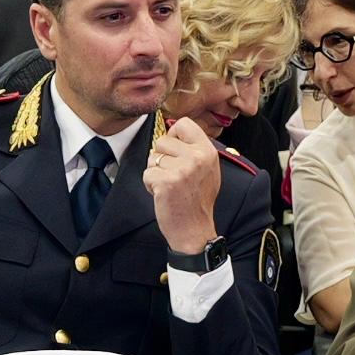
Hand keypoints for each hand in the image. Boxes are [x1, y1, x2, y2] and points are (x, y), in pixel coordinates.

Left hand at [146, 112, 223, 249]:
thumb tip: (173, 130)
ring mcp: (181, 170)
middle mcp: (196, 157)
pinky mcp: (166, 182)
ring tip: (169, 186)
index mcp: (208, 151)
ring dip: (155, 172)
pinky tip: (163, 194)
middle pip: (162, 140)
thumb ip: (193, 149)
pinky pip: (147, 173)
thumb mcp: (207, 169)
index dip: (173, 135)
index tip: (174, 151)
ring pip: (153, 157)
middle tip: (172, 176)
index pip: (183, 123)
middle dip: (161, 158)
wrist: (194, 230)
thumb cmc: (197, 200)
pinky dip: (150, 184)